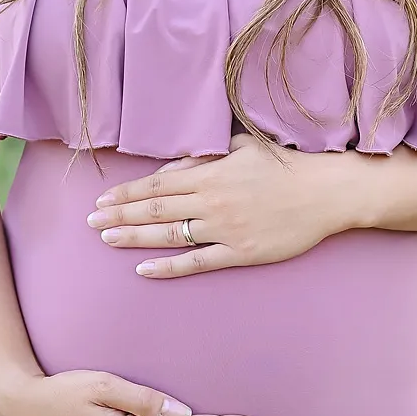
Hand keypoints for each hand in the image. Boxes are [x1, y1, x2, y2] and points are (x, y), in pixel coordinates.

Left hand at [86, 132, 360, 277]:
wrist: (326, 193)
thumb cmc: (287, 165)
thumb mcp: (245, 145)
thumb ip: (208, 153)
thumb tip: (176, 162)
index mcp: (212, 173)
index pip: (158, 183)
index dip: (127, 193)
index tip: (103, 199)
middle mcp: (212, 201)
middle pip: (155, 209)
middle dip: (119, 216)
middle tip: (90, 223)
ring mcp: (225, 229)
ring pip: (169, 234)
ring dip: (135, 238)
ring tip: (107, 240)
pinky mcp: (240, 253)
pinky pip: (197, 261)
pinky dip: (168, 266)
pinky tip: (144, 270)